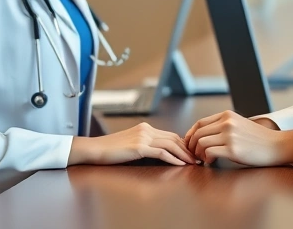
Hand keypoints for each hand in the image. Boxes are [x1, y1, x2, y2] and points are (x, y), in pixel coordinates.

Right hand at [70, 123, 195, 166]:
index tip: (192, 153)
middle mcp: (146, 129)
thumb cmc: (109, 150)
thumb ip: (144, 145)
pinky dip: (173, 158)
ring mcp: (143, 137)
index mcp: (145, 127)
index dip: (183, 144)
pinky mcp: (139, 147)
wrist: (93, 149)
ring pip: (171, 144)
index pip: (170, 135)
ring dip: (184, 154)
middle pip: (174, 138)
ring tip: (193, 163)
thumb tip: (160, 153)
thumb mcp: (130, 144)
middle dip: (188, 149)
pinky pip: (161, 152)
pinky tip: (181, 165)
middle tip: (198, 158)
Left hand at [185, 111, 292, 166]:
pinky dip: (207, 158)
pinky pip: (210, 153)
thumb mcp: (240, 124)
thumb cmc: (258, 139)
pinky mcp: (233, 149)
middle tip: (195, 155)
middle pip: (198, 133)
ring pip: (201, 143)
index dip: (190, 135)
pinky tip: (212, 162)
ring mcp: (230, 136)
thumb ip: (223, 126)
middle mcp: (227, 123)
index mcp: (227, 115)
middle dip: (192, 146)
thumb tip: (204, 135)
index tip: (189, 144)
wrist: (277, 145)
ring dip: (198, 153)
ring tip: (204, 159)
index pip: (200, 123)